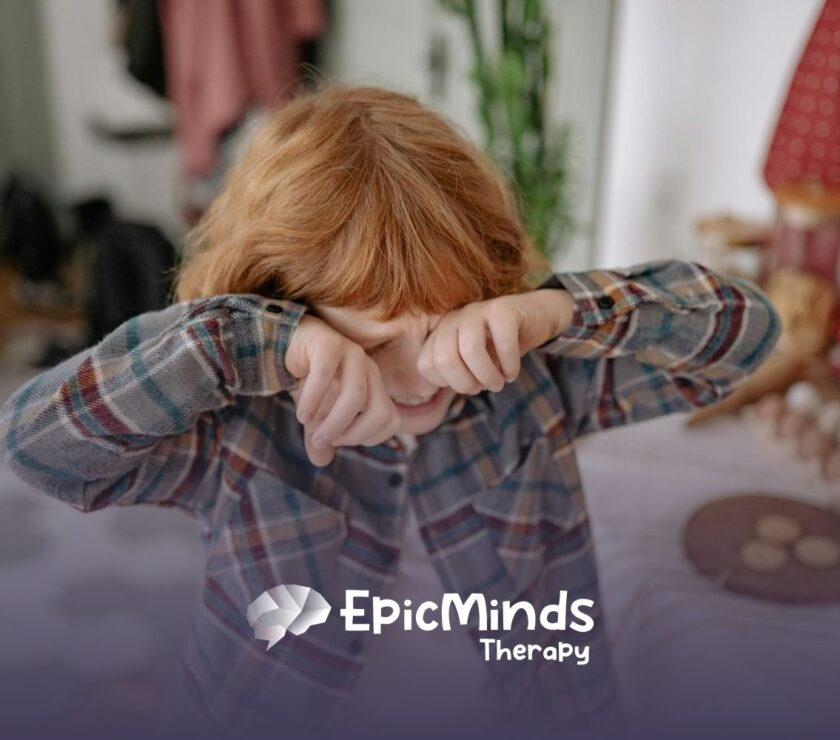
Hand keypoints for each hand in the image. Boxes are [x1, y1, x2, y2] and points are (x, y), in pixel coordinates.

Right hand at [285, 315, 400, 465]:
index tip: (340, 441)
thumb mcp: (315, 416)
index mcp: (375, 387)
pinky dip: (313, 400)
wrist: (286, 345)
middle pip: (381, 411)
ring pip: (356, 395)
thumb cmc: (309, 381)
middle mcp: (369, 370)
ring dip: (334, 422)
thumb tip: (321, 461)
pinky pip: (325, 374)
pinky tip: (302, 415)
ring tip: (314, 434)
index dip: (368, 437)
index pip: (391, 420)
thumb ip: (320, 437)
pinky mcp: (329, 343)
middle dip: (354, 434)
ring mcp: (352, 353)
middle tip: (326, 441)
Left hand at [416, 289, 573, 394]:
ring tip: (498, 383)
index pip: (426, 365)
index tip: (468, 384)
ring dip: (487, 376)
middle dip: (465, 383)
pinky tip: (513, 372)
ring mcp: (477, 310)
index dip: (448, 384)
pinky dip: (509, 366)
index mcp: (440, 333)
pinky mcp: (503, 309)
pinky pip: (502, 343)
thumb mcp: (471, 363)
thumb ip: (448, 374)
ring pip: (470, 350)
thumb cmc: (498, 347)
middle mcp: (453, 319)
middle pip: (444, 358)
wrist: (534, 318)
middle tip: (483, 388)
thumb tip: (424, 392)